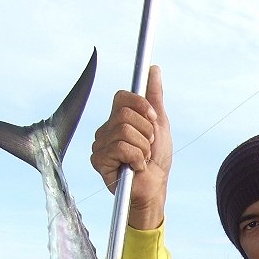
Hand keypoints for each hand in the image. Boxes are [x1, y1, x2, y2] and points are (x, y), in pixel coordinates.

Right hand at [90, 64, 171, 229]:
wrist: (154, 189)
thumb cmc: (157, 161)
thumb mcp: (160, 124)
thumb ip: (155, 97)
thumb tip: (153, 69)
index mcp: (118, 119)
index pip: (122, 97)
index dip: (141, 105)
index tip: (153, 119)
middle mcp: (106, 130)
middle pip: (124, 114)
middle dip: (146, 132)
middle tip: (149, 146)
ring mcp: (100, 145)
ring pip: (123, 131)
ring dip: (143, 147)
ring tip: (143, 158)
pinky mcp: (98, 161)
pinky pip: (120, 148)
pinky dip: (136, 158)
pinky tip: (136, 167)